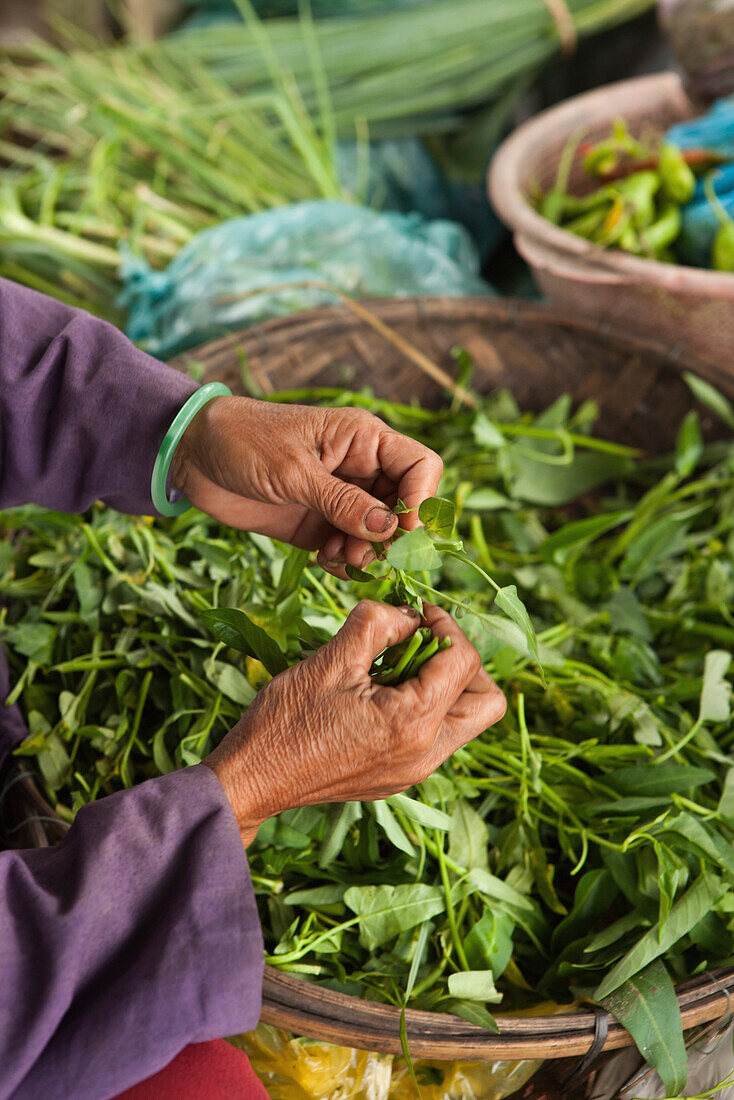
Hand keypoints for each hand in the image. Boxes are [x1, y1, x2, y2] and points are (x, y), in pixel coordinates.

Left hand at [170, 396, 441, 573]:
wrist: (193, 455)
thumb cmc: (243, 442)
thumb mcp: (294, 472)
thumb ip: (342, 502)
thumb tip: (390, 529)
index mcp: (363, 439)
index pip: (421, 467)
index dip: (420, 501)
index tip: (399, 531)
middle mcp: (360, 469)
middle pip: (405, 508)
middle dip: (390, 538)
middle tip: (361, 554)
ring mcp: (341, 499)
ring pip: (380, 536)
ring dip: (366, 554)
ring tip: (336, 558)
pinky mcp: (320, 525)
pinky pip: (351, 550)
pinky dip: (346, 562)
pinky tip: (323, 560)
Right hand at [204, 601, 505, 846]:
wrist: (250, 781)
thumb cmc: (284, 721)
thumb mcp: (332, 658)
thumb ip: (378, 624)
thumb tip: (408, 614)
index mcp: (413, 723)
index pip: (464, 662)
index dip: (445, 626)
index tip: (416, 612)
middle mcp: (425, 755)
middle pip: (485, 701)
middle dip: (463, 661)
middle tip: (424, 640)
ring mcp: (413, 771)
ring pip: (463, 721)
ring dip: (444, 683)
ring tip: (398, 663)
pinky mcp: (397, 776)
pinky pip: (434, 736)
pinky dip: (423, 705)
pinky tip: (381, 689)